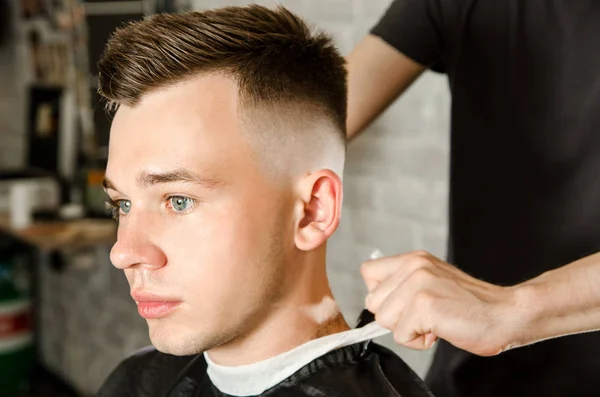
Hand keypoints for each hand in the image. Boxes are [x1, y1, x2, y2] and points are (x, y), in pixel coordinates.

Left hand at [361, 250, 521, 355]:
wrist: (506, 314)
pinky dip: (419, 341)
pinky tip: (440, 330)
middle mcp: (413, 266)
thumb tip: (377, 302)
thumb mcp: (432, 281)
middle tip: (426, 316)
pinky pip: (401, 335)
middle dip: (394, 316)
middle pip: (373, 301)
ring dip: (407, 329)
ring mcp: (418, 284)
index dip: (381, 294)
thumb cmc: (471, 305)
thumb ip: (404, 283)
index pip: (368, 272)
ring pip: (383, 319)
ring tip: (434, 322)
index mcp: (413, 259)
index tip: (403, 304)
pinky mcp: (424, 305)